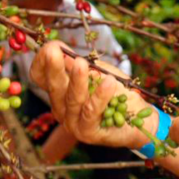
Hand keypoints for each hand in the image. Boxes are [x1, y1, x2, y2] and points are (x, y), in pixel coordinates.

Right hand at [30, 41, 157, 148]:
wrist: (139, 119)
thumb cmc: (117, 92)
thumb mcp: (99, 72)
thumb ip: (82, 64)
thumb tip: (61, 50)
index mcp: (60, 91)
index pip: (40, 77)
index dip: (42, 62)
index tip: (51, 47)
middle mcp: (61, 107)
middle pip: (53, 87)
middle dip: (54, 67)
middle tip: (54, 51)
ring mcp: (72, 122)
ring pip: (72, 99)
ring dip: (78, 80)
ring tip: (83, 63)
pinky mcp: (87, 132)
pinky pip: (91, 112)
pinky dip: (100, 96)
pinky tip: (109, 82)